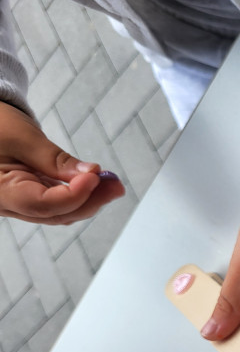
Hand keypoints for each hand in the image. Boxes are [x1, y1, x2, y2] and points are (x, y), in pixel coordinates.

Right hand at [0, 102, 124, 224]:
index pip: (42, 205)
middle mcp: (8, 204)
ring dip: (90, 199)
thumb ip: (56, 160)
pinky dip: (81, 193)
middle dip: (91, 200)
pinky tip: (98, 183)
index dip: (74, 195)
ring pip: (61, 211)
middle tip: (116, 185)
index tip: (96, 177)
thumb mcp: (22, 138)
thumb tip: (92, 174)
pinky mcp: (32, 196)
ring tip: (112, 183)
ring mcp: (21, 203)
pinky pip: (59, 202)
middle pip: (56, 213)